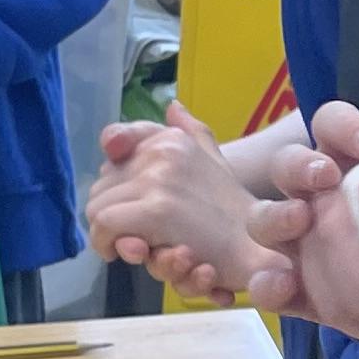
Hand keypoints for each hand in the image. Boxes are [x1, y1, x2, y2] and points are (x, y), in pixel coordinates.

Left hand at [87, 101, 293, 300]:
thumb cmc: (235, 213)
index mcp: (173, 139)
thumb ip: (192, 133)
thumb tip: (173, 106)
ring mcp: (159, 180)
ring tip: (140, 246)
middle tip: (138, 234)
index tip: (127, 197)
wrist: (261, 246)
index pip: (116, 141)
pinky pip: (104, 226)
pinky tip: (134, 253)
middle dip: (113, 214)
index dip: (114, 175)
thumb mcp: (214, 163)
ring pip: (97, 207)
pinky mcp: (155, 212)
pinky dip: (108, 245)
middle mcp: (163, 151)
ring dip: (110, 233)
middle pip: (101, 185)